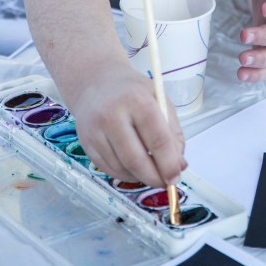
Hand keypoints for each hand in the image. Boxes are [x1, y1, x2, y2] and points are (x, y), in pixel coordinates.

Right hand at [68, 61, 186, 187]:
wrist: (95, 82)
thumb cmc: (132, 91)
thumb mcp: (158, 99)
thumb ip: (173, 132)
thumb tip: (179, 165)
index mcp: (137, 100)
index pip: (157, 138)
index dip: (169, 163)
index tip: (176, 176)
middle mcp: (112, 115)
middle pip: (136, 159)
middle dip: (154, 177)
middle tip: (166, 182)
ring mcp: (96, 131)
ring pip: (122, 168)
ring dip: (140, 177)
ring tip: (151, 171)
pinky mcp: (85, 143)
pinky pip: (108, 169)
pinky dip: (125, 174)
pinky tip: (134, 168)